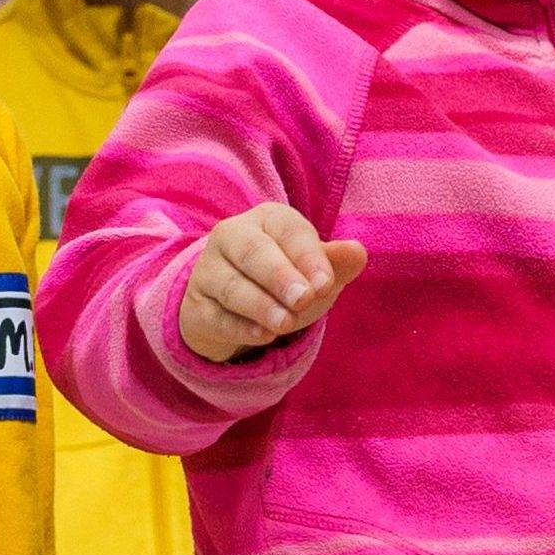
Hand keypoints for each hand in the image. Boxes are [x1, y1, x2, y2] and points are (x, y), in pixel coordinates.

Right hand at [176, 206, 365, 362]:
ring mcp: (209, 271)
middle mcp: (232, 237)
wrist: (233, 311)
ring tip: (286, 323)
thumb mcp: (314, 273)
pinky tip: (263, 335)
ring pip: (233, 286)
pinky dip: (240, 327)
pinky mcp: (197, 306)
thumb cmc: (283, 282)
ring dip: (261, 305)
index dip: (308, 256)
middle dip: (280, 275)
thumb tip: (357, 252)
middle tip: (305, 298)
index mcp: (267, 219)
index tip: (326, 283)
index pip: (288, 230)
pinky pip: (217, 317)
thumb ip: (336, 264)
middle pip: (254, 252)